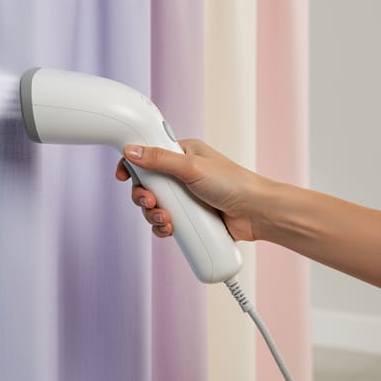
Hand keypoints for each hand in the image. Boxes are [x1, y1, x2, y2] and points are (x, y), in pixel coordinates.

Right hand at [115, 138, 268, 241]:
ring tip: (165, 219)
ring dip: (153, 214)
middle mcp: (182, 174)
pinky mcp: (190, 217)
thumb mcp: (192, 167)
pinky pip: (165, 222)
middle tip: (150, 201)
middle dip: (143, 195)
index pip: (148, 154)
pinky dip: (163, 227)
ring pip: (154, 205)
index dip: (132, 164)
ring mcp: (185, 197)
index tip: (122, 175)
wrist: (258, 214)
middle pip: (147, 183)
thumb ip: (159, 159)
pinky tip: (170, 230)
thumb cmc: (235, 184)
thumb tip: (131, 150)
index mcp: (183, 154)